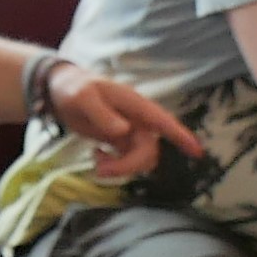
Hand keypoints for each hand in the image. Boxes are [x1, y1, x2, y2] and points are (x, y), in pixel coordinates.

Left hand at [46, 58, 198, 180]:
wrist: (60, 91)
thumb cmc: (74, 88)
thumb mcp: (83, 96)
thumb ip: (102, 113)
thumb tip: (123, 131)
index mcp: (134, 105)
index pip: (162, 121)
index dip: (181, 136)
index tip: (197, 152)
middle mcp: (136, 119)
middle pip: (149, 150)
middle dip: (129, 166)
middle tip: (101, 169)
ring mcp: (129, 131)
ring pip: (140, 159)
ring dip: (121, 169)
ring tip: (97, 162)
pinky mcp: (119, 142)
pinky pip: (127, 161)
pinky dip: (113, 166)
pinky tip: (97, 157)